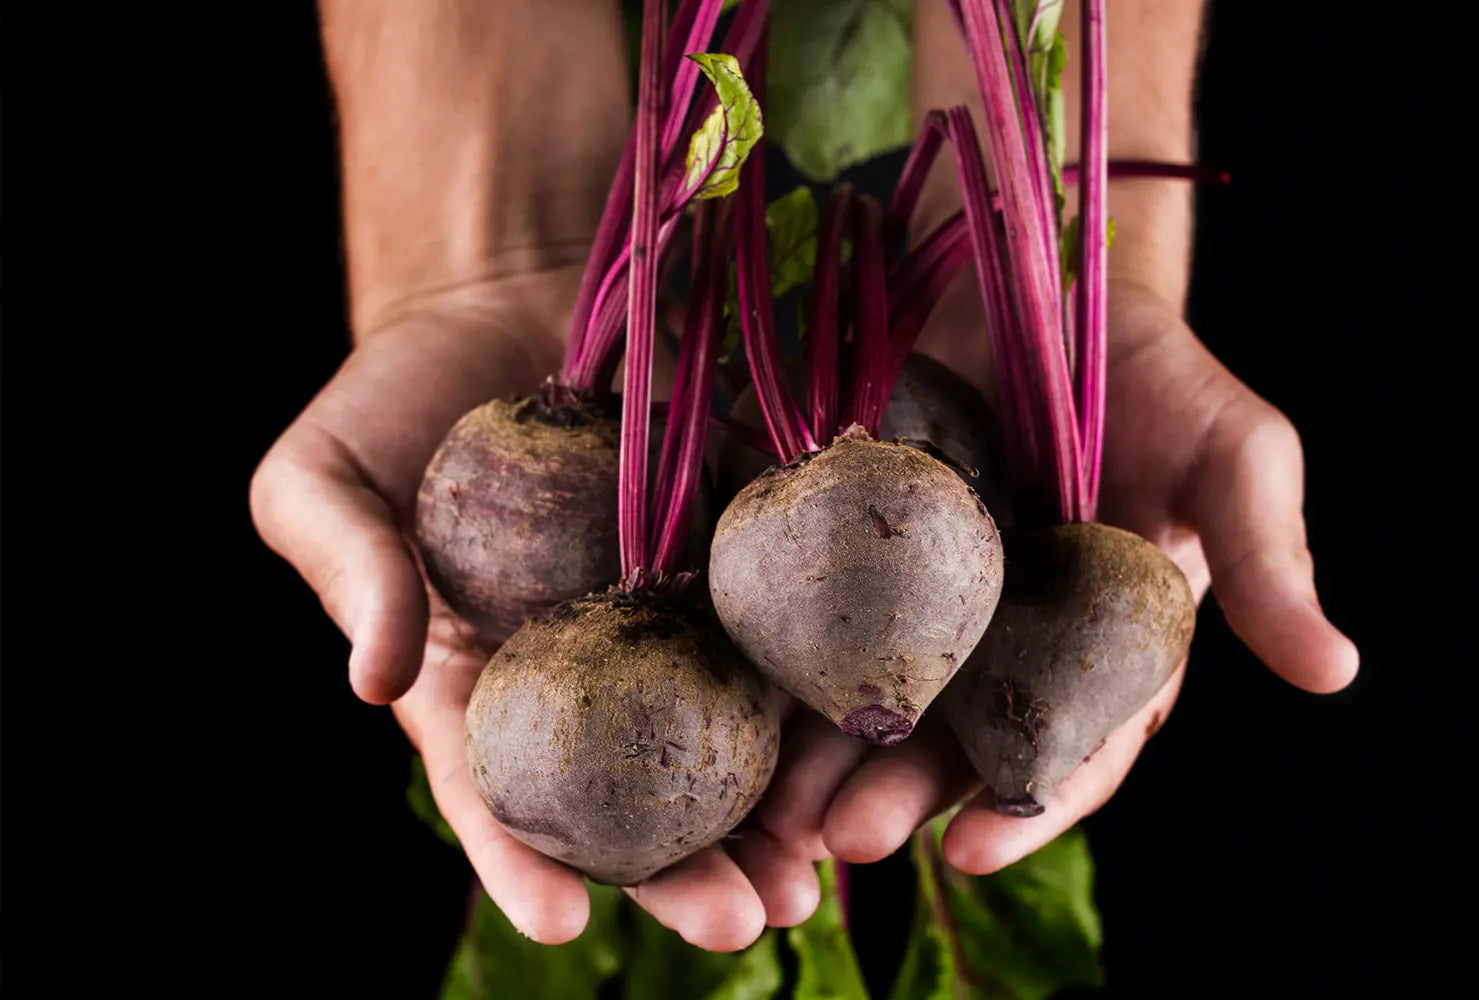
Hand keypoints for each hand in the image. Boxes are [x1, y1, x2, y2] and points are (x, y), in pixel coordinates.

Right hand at [249, 273, 818, 949]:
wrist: (510, 294)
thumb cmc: (394, 394)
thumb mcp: (324, 475)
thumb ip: (349, 572)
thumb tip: (373, 683)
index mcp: (482, 682)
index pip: (497, 793)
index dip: (524, 862)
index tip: (563, 924)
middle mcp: (591, 674)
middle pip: (640, 796)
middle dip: (691, 873)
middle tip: (745, 922)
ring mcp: (677, 620)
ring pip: (730, 739)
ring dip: (780, 815)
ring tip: (823, 875)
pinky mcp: (749, 557)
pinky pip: (792, 630)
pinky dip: (825, 692)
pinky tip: (868, 740)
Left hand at [752, 277, 1359, 879]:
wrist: (1040, 273)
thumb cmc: (1158, 374)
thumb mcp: (1233, 454)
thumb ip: (1267, 558)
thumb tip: (1338, 671)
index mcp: (1103, 652)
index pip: (1073, 751)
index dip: (1030, 802)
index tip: (975, 846)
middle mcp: (1007, 649)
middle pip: (951, 746)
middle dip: (901, 799)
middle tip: (847, 842)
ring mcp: (922, 607)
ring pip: (868, 705)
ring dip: (821, 764)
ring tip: (774, 811)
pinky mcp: (848, 555)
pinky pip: (803, 625)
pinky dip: (768, 671)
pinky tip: (728, 707)